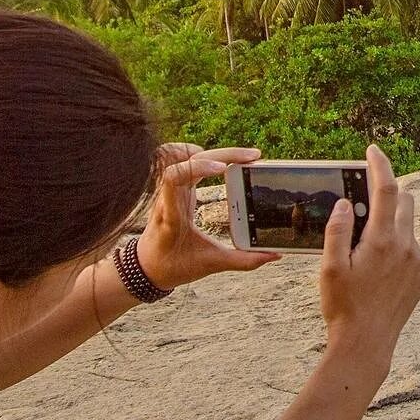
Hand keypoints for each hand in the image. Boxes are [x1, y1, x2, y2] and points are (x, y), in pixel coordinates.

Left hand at [136, 144, 280, 289]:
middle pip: (191, 159)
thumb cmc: (172, 265)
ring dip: (216, 152)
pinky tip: (219, 159)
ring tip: (244, 157)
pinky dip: (201, 154)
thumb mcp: (210, 264)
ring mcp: (171, 189)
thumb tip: (274, 254)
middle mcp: (169, 196)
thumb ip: (243, 260)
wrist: (145, 267)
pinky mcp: (175, 188)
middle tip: (254, 157)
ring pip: (188, 156)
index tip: (224, 170)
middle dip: (225, 154)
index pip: (174, 176)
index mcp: (172, 213)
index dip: (199, 166)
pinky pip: (183, 160)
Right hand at [320, 145, 419, 374]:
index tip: (373, 150)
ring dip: (392, 222)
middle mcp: (407, 246)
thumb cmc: (343, 306)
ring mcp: (419, 260)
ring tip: (366, 245)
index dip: (381, 165)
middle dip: (387, 193)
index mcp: (382, 240)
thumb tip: (347, 201)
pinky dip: (398, 244)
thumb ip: (338, 230)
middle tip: (364, 201)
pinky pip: (413, 247)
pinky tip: (379, 267)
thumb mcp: (330, 268)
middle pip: (404, 201)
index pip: (387, 189)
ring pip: (409, 225)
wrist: (367, 344)